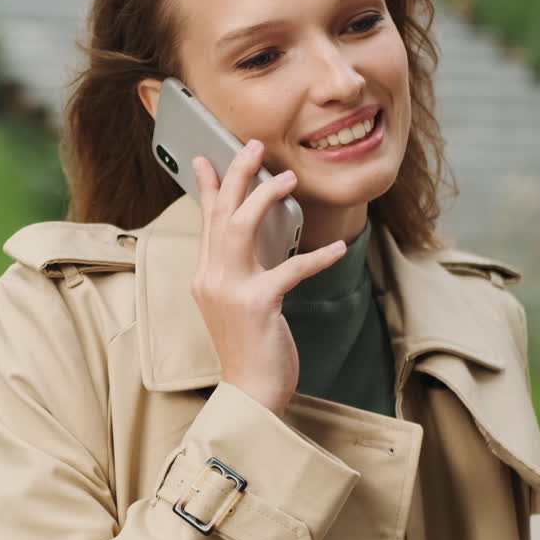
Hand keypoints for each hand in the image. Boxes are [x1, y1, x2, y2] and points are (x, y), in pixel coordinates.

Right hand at [190, 140, 346, 417]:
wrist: (250, 393)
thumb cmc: (250, 349)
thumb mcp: (237, 304)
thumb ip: (241, 271)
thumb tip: (258, 239)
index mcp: (206, 276)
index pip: (205, 221)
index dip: (208, 186)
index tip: (207, 158)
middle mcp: (211, 278)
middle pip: (219, 213)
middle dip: (235, 174)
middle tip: (252, 146)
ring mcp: (230, 290)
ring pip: (240, 227)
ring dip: (264, 197)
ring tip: (286, 178)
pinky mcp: (258, 304)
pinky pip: (290, 269)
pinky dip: (316, 257)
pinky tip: (335, 247)